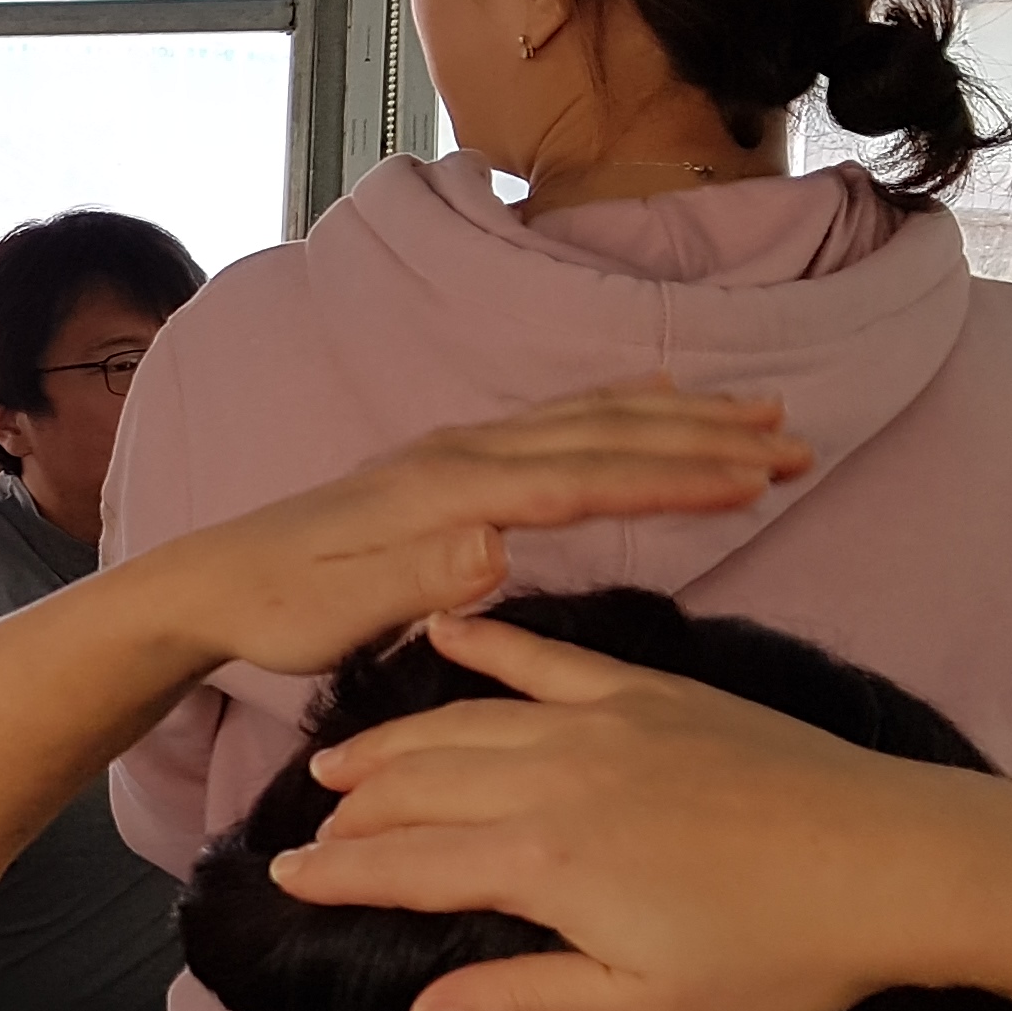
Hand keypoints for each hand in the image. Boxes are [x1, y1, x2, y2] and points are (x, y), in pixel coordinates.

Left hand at [147, 382, 810, 685]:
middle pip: (603, 433)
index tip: (755, 477)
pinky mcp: (451, 460)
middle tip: (798, 438)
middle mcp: (460, 454)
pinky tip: (659, 397)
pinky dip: (621, 405)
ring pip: (590, 418)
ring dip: (680, 414)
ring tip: (761, 412)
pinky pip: (558, 420)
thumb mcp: (339, 613)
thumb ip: (418, 580)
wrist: (213, 580)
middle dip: (704, 434)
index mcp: (447, 493)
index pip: (582, 479)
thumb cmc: (279, 611)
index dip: (672, 475)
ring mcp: (457, 449)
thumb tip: (495, 545)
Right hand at [267, 610, 991, 1010]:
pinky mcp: (649, 691)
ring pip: (461, 722)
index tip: (283, 879)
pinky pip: (545, 654)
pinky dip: (488, 639)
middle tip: (311, 833)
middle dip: (353, 812)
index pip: (404, 865)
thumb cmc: (782, 955)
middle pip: (417, 786)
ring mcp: (599, 723)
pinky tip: (442, 628)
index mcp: (543, 862)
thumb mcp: (650, 1006)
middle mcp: (550, 778)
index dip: (336, 875)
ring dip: (393, 741)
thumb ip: (524, 1002)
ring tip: (344, 760)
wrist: (902, 863)